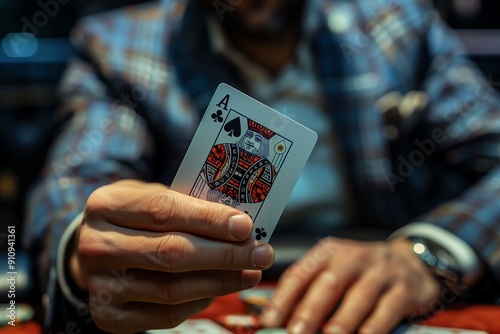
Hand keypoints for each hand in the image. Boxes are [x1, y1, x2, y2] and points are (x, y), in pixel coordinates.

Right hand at [71, 180, 273, 332]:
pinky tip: (220, 287)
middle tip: (261, 253)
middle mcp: (94, 246)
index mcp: (105, 205)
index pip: (164, 211)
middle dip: (225, 255)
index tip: (245, 226)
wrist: (99, 248)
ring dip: (220, 282)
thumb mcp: (152, 196)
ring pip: (172, 289)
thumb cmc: (137, 217)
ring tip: (250, 272)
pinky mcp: (109, 316)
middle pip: (171, 253)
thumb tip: (240, 226)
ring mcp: (100, 285)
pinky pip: (166, 314)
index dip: (209, 220)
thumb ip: (188, 206)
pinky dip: (200, 301)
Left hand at [261, 237, 439, 333]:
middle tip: (295, 331)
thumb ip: (309, 291)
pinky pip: (387, 309)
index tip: (270, 320)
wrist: (409, 261)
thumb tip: (278, 320)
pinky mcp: (404, 288)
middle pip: (330, 283)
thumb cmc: (360, 273)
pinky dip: (374, 327)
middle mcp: (354, 257)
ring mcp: (382, 271)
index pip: (302, 272)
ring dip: (342, 321)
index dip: (284, 297)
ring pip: (360, 297)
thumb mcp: (334, 271)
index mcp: (329, 252)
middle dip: (310, 310)